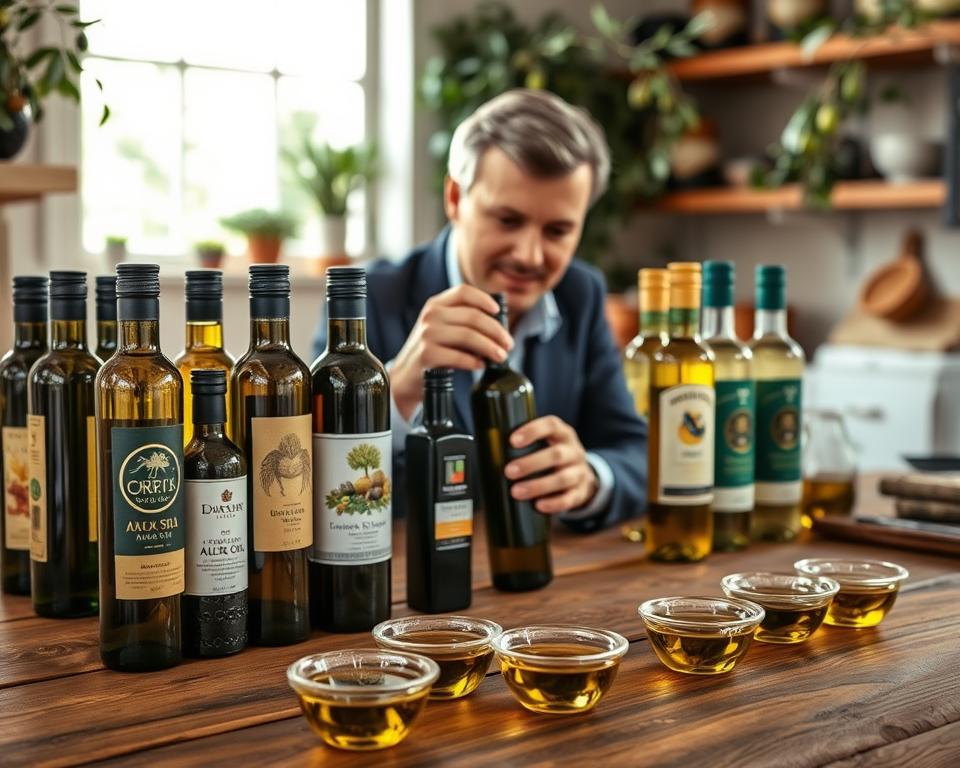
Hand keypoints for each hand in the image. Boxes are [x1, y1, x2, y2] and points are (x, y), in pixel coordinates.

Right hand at [390, 285, 513, 420]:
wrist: (405, 375)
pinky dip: (475, 362)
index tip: (499, 312)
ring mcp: (427, 334)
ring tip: (501, 357)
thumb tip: (500, 328)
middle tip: (508, 344)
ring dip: (490, 348)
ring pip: (469, 336)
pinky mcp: (427, 355)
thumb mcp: (443, 329)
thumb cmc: (432, 351)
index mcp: (436, 304)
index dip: (485, 300)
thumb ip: (464, 322)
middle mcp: (430, 315)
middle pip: (473, 317)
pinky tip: (481, 366)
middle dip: (497, 331)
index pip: (464, 291)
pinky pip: (459, 356)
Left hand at [504, 416, 597, 514]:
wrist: (582, 476)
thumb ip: (526, 444)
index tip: (512, 440)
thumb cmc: (553, 456)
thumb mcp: (547, 443)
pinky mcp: (580, 493)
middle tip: (508, 471)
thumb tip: (488, 447)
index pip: (551, 425)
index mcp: (562, 434)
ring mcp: (579, 472)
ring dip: (538, 485)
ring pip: (562, 478)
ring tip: (516, 491)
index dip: (532, 431)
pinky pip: (568, 499)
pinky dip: (553, 503)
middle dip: (530, 463)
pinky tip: (538, 505)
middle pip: (556, 454)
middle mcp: (573, 451)